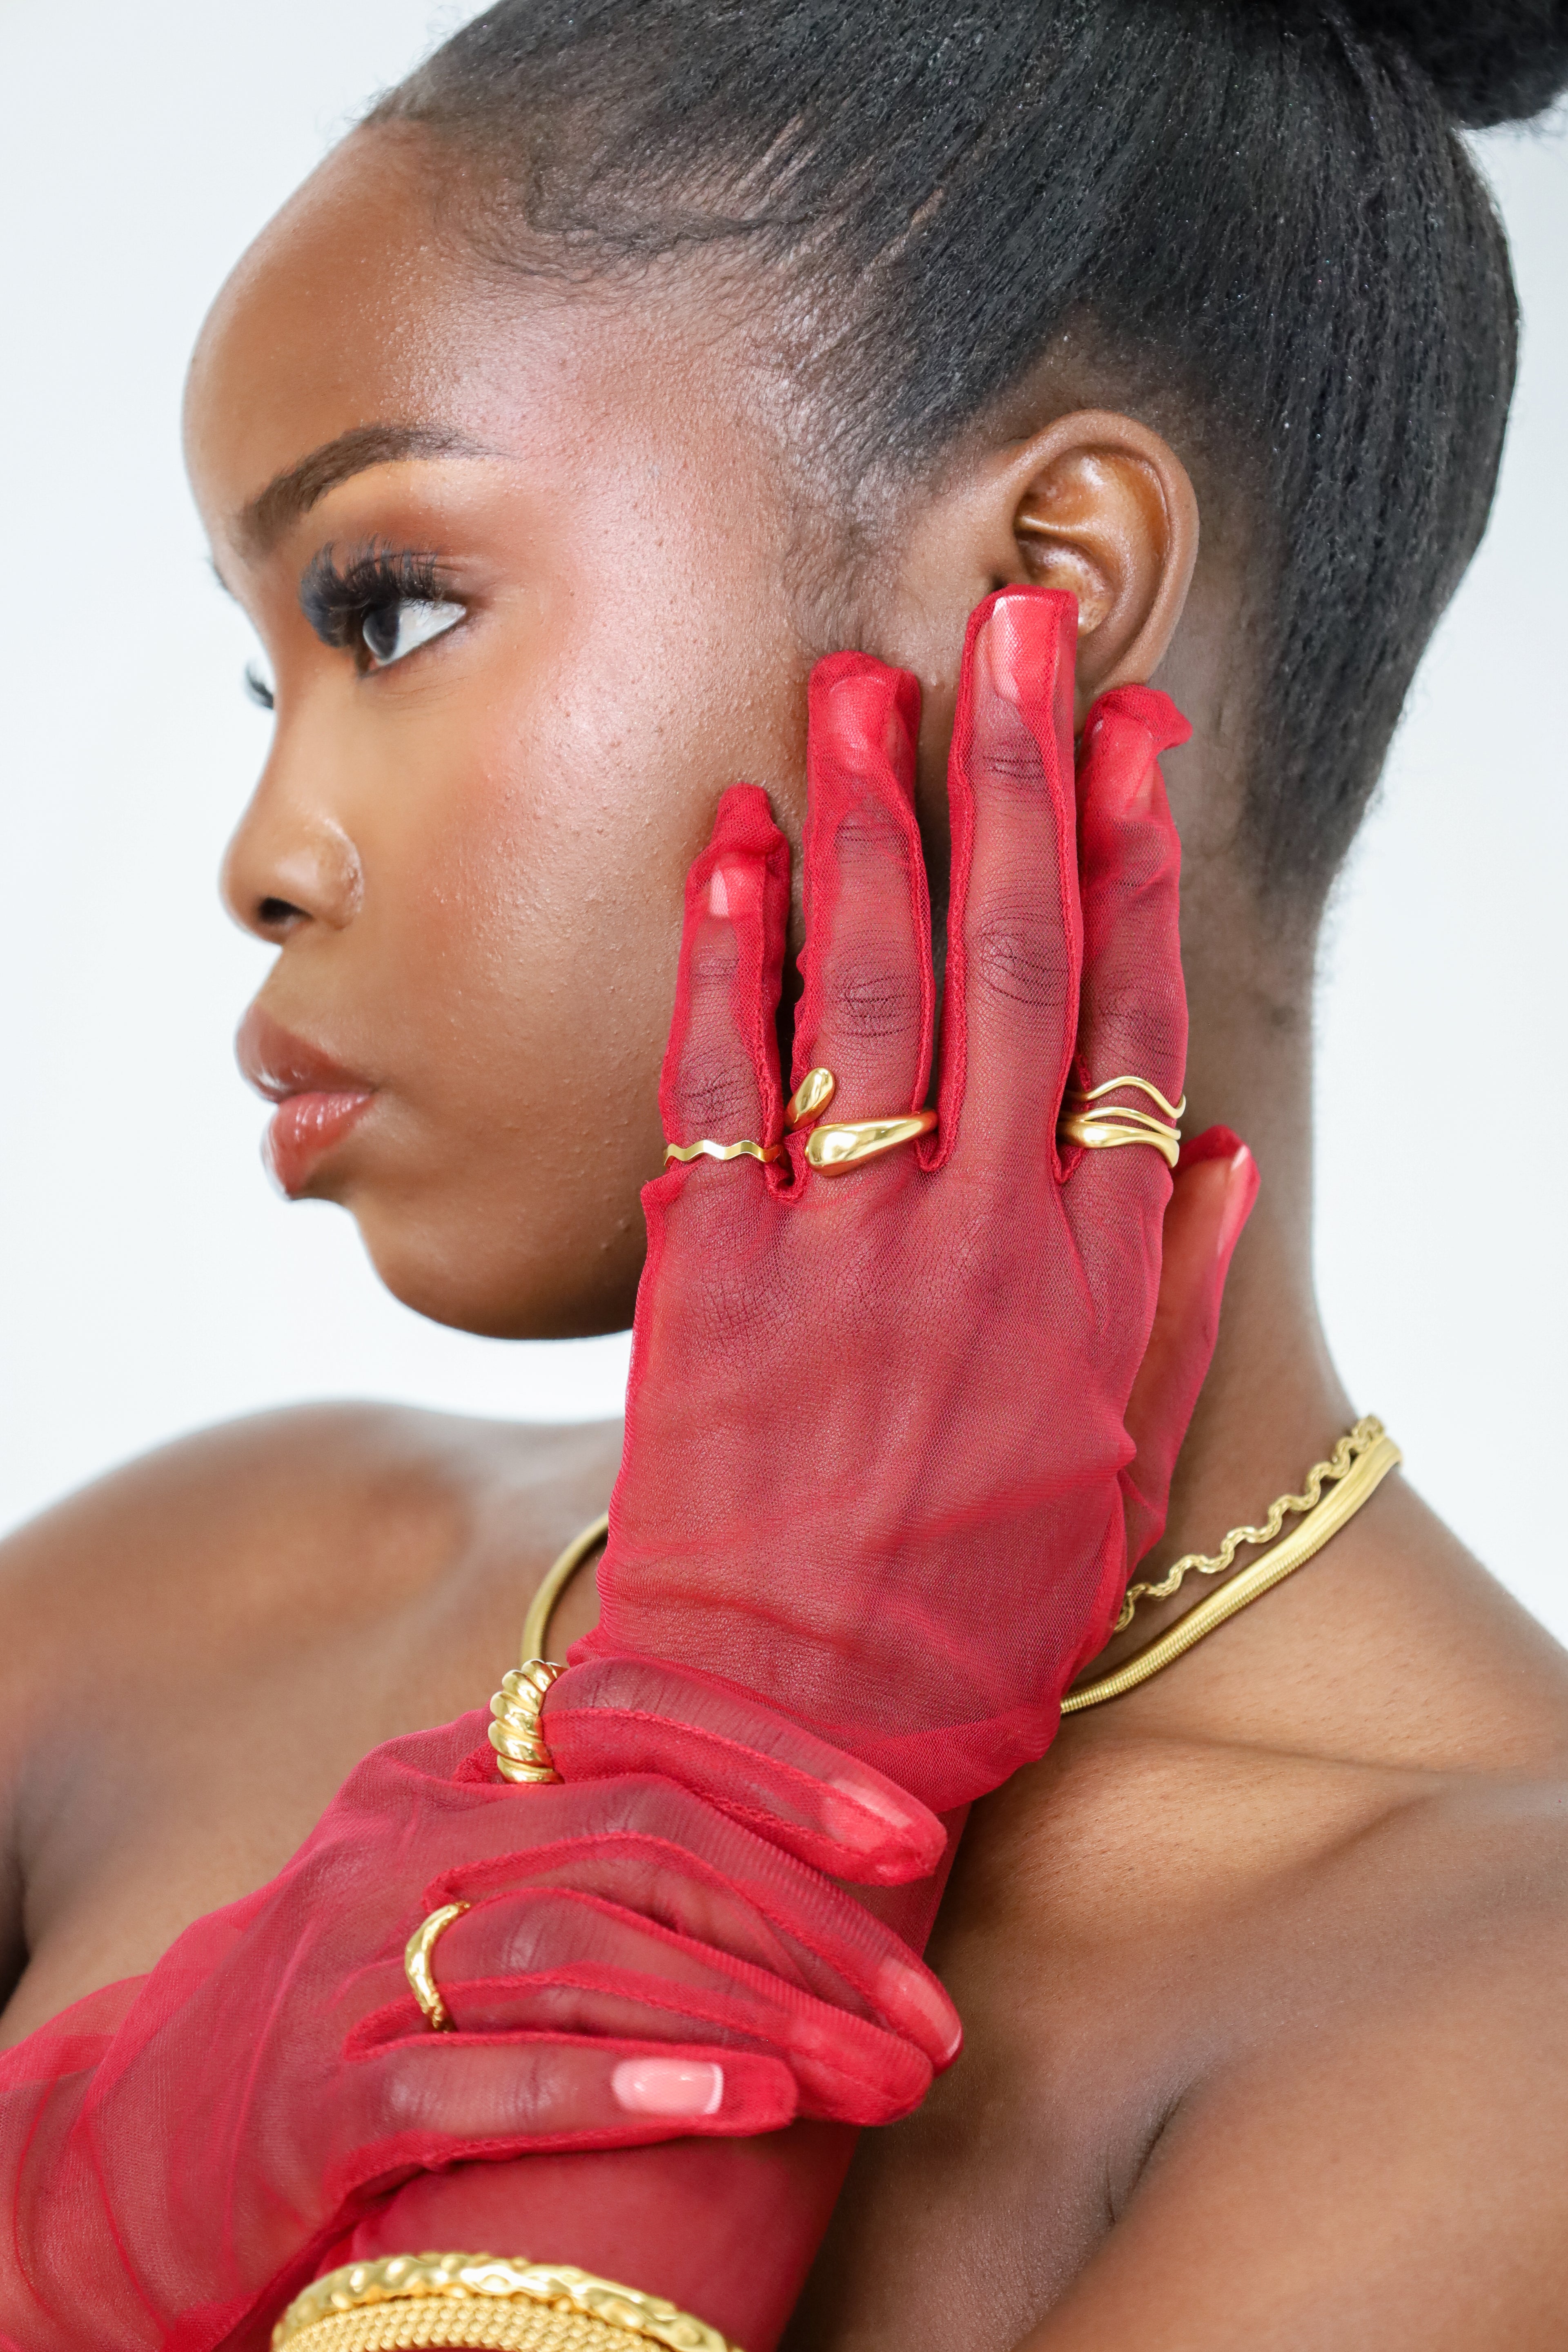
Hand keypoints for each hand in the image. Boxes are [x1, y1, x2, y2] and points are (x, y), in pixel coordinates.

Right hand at [0, 1688, 953, 2351]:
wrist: (137, 2140)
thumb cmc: (359, 2004)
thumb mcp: (465, 1883)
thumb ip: (590, 1837)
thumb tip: (802, 1840)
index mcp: (453, 1766)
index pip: (637, 1703)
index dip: (784, 1758)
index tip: (910, 1838)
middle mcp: (406, 1833)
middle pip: (642, 1834)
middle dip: (811, 1925)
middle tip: (928, 2021)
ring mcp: (353, 1961)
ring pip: (583, 1945)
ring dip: (757, 2012)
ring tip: (877, 2083)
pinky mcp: (314, 2096)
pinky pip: (484, 2074)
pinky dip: (624, 2088)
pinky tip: (744, 2112)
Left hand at [575, 585, 1255, 1811]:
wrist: (780, 1737)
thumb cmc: (961, 1624)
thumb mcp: (1114, 1480)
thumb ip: (1173, 1305)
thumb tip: (1218, 1146)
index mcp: (1090, 1286)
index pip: (1128, 1028)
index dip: (1133, 871)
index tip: (1129, 736)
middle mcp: (979, 1240)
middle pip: (1012, 967)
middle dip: (1014, 783)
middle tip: (1010, 625)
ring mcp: (843, 1248)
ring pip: (872, 993)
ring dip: (871, 824)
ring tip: (864, 678)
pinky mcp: (711, 1275)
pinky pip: (721, 1083)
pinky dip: (727, 957)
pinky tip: (732, 839)